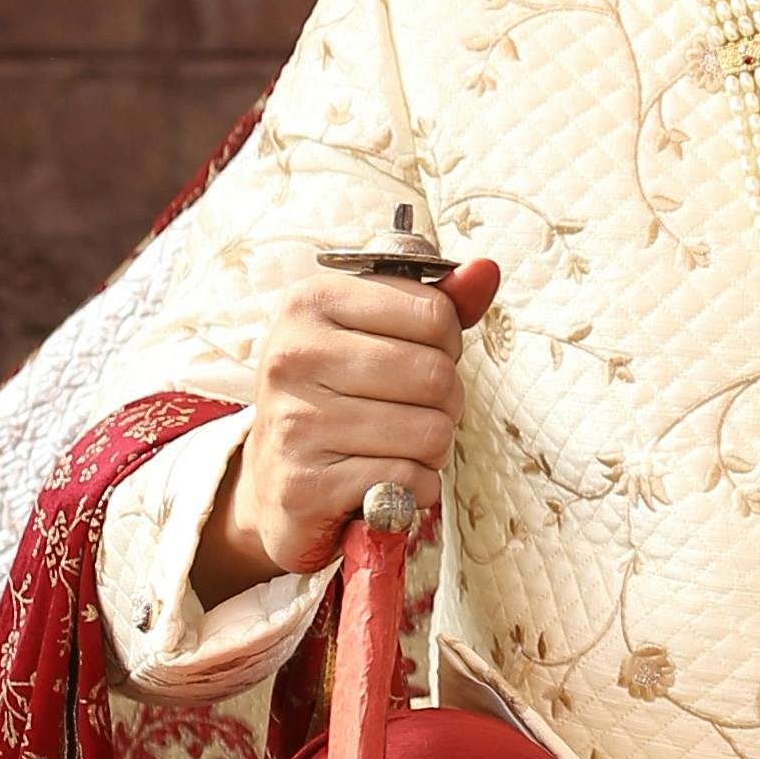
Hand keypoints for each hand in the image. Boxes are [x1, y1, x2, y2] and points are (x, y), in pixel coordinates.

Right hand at [197, 256, 499, 600]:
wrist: (272, 483)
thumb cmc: (337, 399)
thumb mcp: (376, 337)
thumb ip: (436, 305)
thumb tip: (487, 270)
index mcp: (311, 302)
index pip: (434, 313)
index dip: (446, 344)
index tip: (416, 358)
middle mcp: (294, 355)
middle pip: (436, 374)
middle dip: (445, 402)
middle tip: (411, 411)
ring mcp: (294, 421)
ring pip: (431, 432)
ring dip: (431, 450)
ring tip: (393, 446)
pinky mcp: (304, 484)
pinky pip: (409, 480)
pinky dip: (413, 488)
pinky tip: (379, 480)